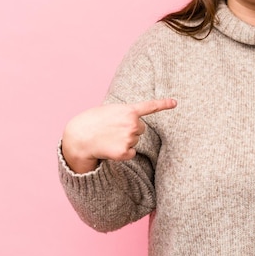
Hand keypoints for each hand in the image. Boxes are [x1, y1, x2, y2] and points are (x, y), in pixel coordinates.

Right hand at [61, 98, 176, 172]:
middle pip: (141, 128)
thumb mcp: (109, 110)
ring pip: (135, 140)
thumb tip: (134, 122)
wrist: (79, 137)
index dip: (164, 104)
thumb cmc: (92, 122)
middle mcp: (132, 123)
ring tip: (109, 138)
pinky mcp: (126, 152)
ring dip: (125, 140)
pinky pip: (132, 152)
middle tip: (113, 129)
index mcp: (128, 110)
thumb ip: (124, 113)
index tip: (175, 103)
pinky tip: (111, 148)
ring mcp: (130, 138)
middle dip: (130, 129)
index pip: (150, 107)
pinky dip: (124, 152)